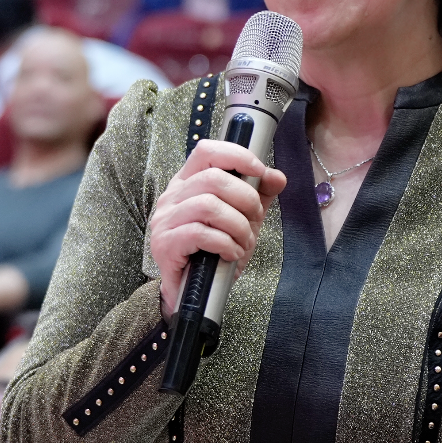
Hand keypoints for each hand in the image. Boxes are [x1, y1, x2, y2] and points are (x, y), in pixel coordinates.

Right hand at [148, 139, 286, 316]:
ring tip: (243, 241)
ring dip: (237, 225)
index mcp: (189, 182)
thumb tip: (276, 176)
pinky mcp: (165, 244)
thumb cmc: (214, 250)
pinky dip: (225, 243)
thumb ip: (259, 195)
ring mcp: (165, 220)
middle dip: (246, 199)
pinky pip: (200, 233)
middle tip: (254, 218)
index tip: (259, 171)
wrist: (194, 291)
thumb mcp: (242, 218)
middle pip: (213, 179)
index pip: (207, 151)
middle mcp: (173, 196)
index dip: (236, 156)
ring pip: (208, 206)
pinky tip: (232, 252)